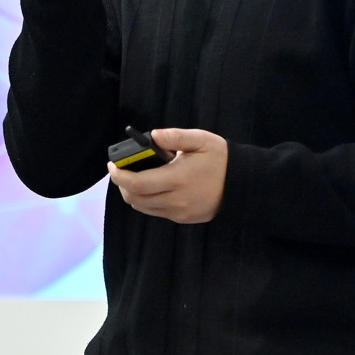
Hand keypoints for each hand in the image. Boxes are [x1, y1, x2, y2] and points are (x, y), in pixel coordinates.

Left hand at [107, 128, 226, 223]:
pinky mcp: (183, 219)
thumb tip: (152, 136)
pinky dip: (147, 201)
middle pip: (135, 198)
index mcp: (178, 178)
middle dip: (123, 184)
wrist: (242, 185)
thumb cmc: (220, 159)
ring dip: (133, 194)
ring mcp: (179, 212)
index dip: (120, 175)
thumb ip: (175, 137)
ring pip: (143, 208)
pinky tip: (153, 186)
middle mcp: (176, 200)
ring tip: (136, 177)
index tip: (112, 165)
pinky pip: (156, 212)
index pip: (138, 183)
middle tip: (122, 170)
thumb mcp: (201, 140)